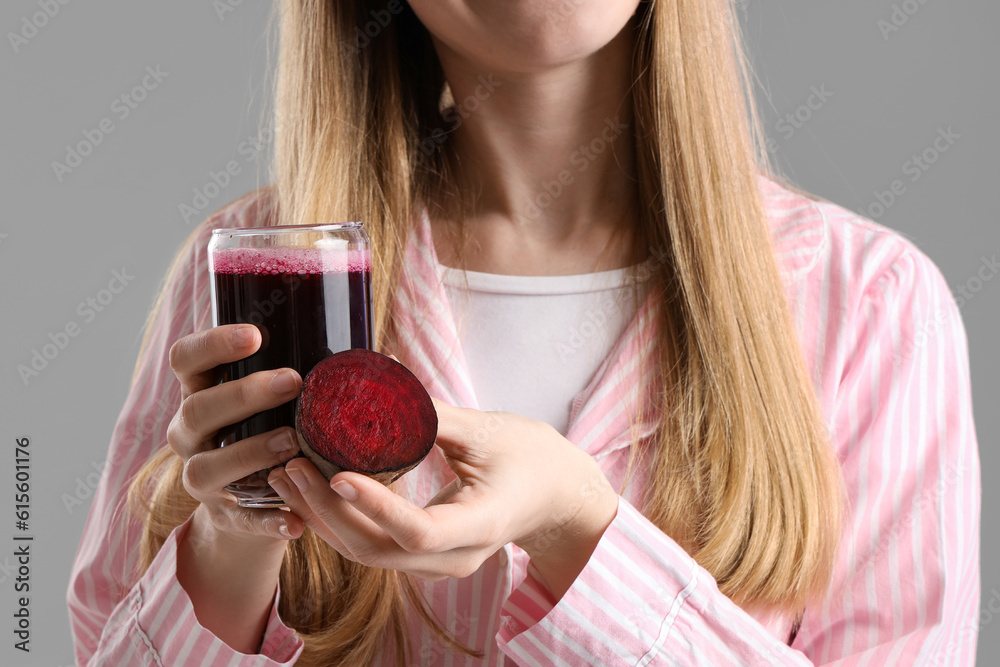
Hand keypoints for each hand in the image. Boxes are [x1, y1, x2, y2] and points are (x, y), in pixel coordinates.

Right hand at [166, 324, 305, 551]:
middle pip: (197, 409)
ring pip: (205, 467)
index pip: (186, 360)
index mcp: (200, 393)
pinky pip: (240, 522)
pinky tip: (295, 520)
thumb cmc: (273, 429)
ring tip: (292, 443)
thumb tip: (386, 355)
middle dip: (243, 394)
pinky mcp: (224, 517)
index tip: (256, 335)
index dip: (212, 344)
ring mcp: (201, 478)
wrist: (252, 502)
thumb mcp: (276, 400)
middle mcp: (189, 434)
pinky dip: (267, 522)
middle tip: (292, 381)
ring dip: (248, 453)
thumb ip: (307, 376)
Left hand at [268, 399, 618, 595]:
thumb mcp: (488, 429)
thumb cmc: (532, 458)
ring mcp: (439, 564)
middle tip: (292, 465)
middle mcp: (455, 557)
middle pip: (378, 549)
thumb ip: (432, 408)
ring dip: (324, 518)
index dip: (374, 505)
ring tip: (287, 476)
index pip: (417, 530)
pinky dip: (340, 521)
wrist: (558, 497)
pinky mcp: (425, 557)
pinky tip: (313, 490)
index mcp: (481, 525)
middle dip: (328, 510)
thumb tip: (382, 369)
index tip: (336, 471)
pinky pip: (374, 547)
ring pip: (369, 554)